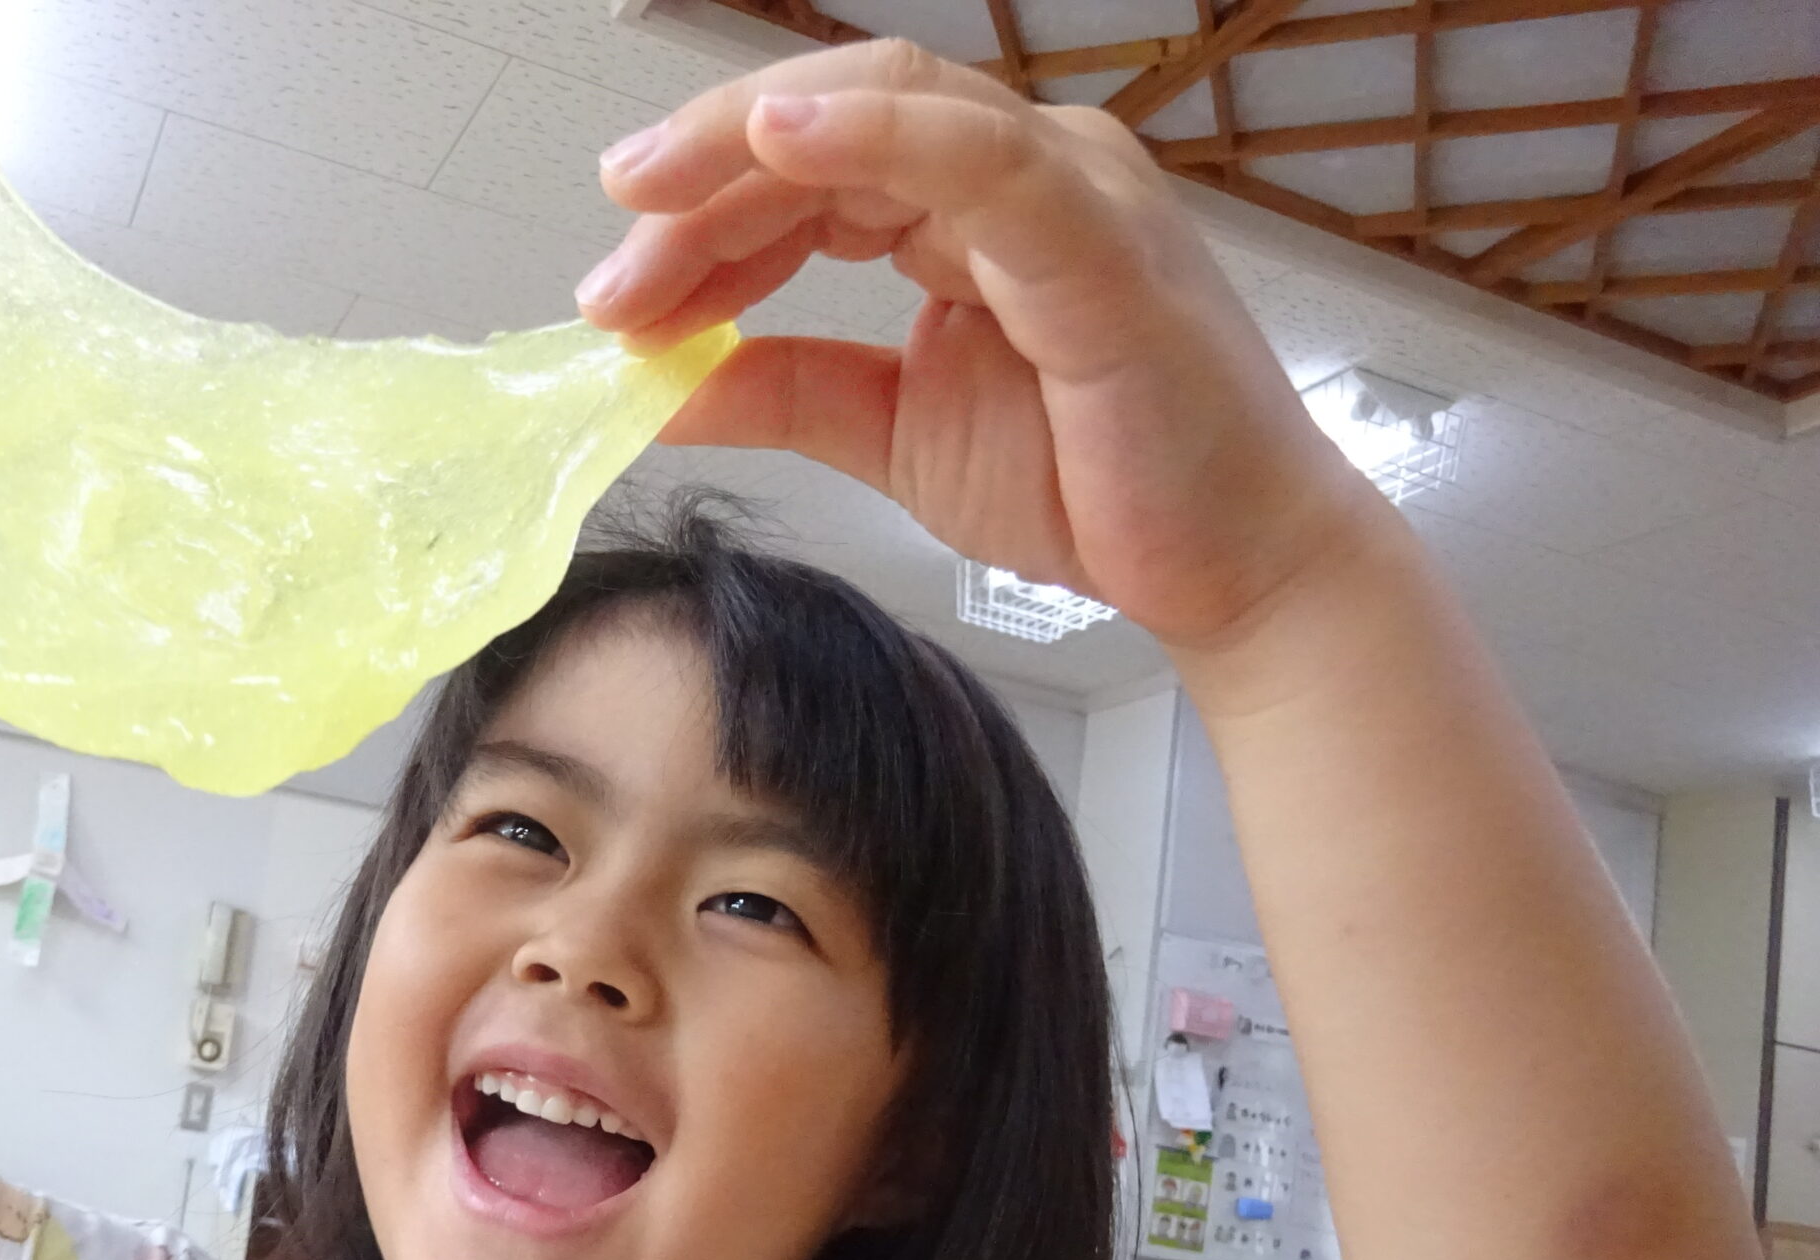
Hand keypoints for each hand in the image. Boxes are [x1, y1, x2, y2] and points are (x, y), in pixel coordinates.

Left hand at [579, 40, 1401, 648]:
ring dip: (751, 148)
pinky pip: (980, 161)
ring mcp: (1066, 193)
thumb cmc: (1095, 483)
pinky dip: (877, 134)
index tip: (616, 293)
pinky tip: (781, 138)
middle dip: (700, 180)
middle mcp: (1015, 175)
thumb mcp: (889, 434)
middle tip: (612, 257)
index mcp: (963, 209)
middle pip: (827, 121)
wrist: (1226, 567)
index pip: (805, 173)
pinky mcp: (1100, 243)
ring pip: (890, 112)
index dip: (697, 219)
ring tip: (650, 194)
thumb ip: (781, 393)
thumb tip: (661, 383)